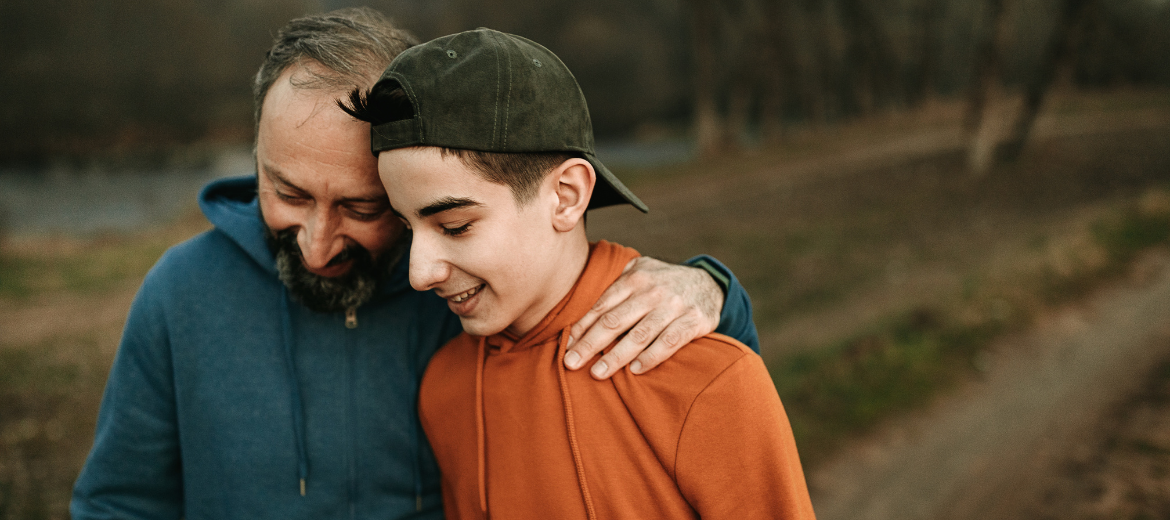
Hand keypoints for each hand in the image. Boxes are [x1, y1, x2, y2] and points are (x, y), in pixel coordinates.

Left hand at [564, 256, 723, 378]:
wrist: (709, 283)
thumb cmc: (663, 283)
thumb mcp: (639, 273)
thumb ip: (614, 287)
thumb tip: (579, 310)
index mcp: (634, 279)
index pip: (601, 307)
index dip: (581, 328)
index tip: (565, 347)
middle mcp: (652, 291)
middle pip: (615, 321)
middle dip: (590, 344)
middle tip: (571, 363)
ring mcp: (674, 306)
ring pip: (640, 334)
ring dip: (616, 356)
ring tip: (597, 373)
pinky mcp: (694, 321)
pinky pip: (670, 342)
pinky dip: (652, 357)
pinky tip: (636, 370)